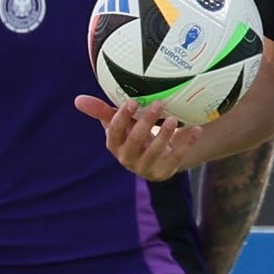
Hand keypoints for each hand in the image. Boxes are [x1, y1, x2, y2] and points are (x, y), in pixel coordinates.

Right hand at [75, 97, 200, 181]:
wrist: (156, 157)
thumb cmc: (134, 133)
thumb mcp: (120, 123)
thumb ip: (102, 111)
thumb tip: (77, 100)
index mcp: (115, 145)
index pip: (114, 132)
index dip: (121, 119)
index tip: (132, 102)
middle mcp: (128, 158)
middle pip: (135, 141)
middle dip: (146, 123)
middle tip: (158, 104)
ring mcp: (146, 168)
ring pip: (155, 151)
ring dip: (165, 134)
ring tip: (174, 118)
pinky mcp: (163, 172)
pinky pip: (176, 158)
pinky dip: (186, 143)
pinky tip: (195, 130)